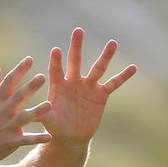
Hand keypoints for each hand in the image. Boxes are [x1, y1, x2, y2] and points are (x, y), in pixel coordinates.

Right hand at [0, 57, 52, 165]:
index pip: (8, 82)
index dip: (19, 70)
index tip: (29, 59)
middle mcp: (2, 112)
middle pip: (18, 98)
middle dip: (30, 88)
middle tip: (42, 77)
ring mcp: (6, 128)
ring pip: (24, 118)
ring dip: (37, 112)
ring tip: (50, 105)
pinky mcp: (10, 142)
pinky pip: (26, 140)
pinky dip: (37, 139)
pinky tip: (49, 137)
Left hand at [43, 28, 136, 146]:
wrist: (71, 136)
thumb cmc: (55, 127)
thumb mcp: (47, 121)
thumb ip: (43, 114)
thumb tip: (34, 112)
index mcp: (58, 85)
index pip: (56, 70)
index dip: (56, 61)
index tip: (56, 50)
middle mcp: (73, 81)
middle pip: (76, 61)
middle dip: (76, 47)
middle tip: (78, 31)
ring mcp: (88, 86)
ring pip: (98, 68)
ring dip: (106, 56)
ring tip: (113, 43)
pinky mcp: (101, 95)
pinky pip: (113, 84)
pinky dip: (123, 76)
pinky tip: (133, 67)